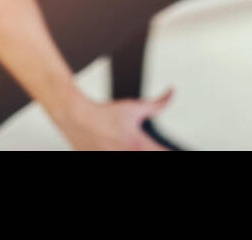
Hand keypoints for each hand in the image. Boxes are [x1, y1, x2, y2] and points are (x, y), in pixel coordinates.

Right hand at [57, 89, 175, 150]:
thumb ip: (158, 104)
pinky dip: (118, 152)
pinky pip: (114, 158)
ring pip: (131, 157)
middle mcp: (126, 154)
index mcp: (138, 144)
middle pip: (149, 156)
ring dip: (137, 152)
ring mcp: (112, 158)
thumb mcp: (135, 107)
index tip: (174, 149)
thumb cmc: (106, 113)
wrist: (77, 118)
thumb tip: (172, 92)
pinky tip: (117, 147)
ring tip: (130, 144)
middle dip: (153, 150)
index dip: (169, 151)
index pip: (162, 152)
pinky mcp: (100, 159)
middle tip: (149, 145)